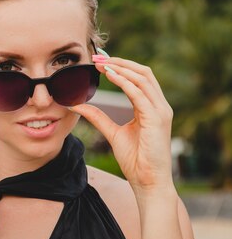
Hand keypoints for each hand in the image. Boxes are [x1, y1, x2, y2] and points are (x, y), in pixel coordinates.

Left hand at [71, 57, 174, 195]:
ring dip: (121, 68)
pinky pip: (139, 94)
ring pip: (143, 79)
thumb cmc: (136, 160)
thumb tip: (78, 106)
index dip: (120, 67)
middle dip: (120, 62)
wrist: (148, 181)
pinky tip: (110, 75)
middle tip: (98, 57)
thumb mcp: (113, 134)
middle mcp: (159, 106)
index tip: (100, 61)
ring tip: (101, 63)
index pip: (139, 79)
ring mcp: (160, 111)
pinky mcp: (156, 119)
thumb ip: (99, 118)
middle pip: (143, 73)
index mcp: (152, 108)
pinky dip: (124, 82)